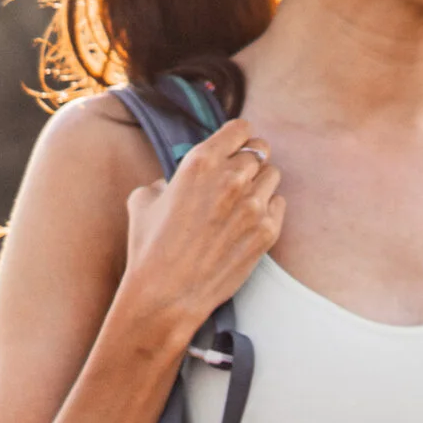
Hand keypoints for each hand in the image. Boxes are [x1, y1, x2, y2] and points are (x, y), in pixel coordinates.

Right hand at [118, 117, 283, 333]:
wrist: (167, 294)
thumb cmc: (150, 248)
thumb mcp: (143, 201)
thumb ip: (164, 180)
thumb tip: (171, 182)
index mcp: (201, 162)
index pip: (240, 128)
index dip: (237, 137)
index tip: (233, 147)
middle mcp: (232, 178)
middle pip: (260, 149)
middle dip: (249, 161)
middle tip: (237, 178)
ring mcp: (254, 204)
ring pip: (273, 175)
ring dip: (260, 184)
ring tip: (241, 202)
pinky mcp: (268, 230)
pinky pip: (279, 203)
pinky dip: (267, 209)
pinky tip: (248, 222)